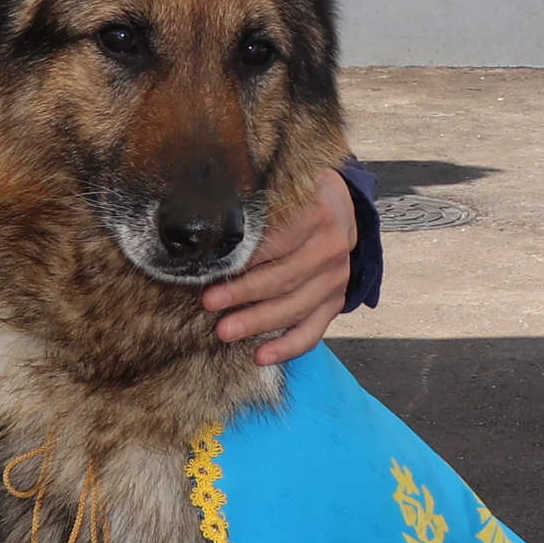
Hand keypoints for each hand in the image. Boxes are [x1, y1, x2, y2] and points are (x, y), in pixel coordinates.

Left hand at [201, 167, 357, 365]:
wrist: (338, 206)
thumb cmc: (294, 197)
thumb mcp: (278, 186)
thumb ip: (252, 201)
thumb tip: (206, 220)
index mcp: (317, 212)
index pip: (277, 241)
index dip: (244, 258)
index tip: (210, 270)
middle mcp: (331, 247)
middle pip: (284, 277)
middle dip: (243, 294)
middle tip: (209, 303)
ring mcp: (336, 277)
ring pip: (295, 306)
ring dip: (258, 322)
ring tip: (224, 331)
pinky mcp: (335, 300)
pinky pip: (313, 330)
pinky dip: (288, 347)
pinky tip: (261, 356)